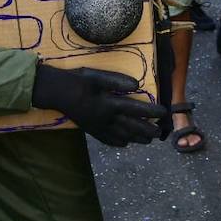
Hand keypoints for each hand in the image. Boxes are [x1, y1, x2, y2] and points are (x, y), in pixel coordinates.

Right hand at [30, 65, 166, 146]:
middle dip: (147, 130)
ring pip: (121, 135)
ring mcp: (98, 126)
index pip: (136, 109)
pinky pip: (106, 139)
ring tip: (148, 141)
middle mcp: (106, 118)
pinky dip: (117, 142)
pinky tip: (124, 144)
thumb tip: (137, 85)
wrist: (56, 92)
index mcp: (110, 104)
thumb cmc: (77, 81)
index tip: (164, 113)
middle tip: (160, 133)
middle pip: (131, 126)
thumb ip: (117, 81)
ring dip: (136, 138)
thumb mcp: (97, 76)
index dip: (152, 111)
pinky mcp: (90, 129)